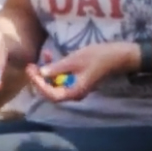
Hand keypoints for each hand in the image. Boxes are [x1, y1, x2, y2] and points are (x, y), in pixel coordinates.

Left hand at [24, 41, 143, 106]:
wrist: (120, 56)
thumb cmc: (99, 57)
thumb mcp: (76, 60)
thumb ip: (58, 68)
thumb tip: (42, 73)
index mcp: (74, 92)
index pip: (51, 95)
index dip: (38, 84)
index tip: (31, 70)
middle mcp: (74, 93)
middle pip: (51, 91)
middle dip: (40, 78)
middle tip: (32, 65)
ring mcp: (77, 86)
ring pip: (56, 83)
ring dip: (48, 71)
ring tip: (43, 56)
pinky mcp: (79, 79)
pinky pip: (63, 77)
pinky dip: (57, 68)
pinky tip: (52, 55)